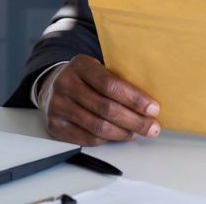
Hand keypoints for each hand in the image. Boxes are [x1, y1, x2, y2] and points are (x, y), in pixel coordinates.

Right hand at [39, 54, 160, 145]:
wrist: (52, 87)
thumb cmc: (84, 79)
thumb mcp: (97, 69)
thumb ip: (117, 80)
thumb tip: (148, 103)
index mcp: (80, 65)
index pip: (110, 84)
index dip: (134, 98)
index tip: (153, 108)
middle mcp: (65, 84)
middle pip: (106, 108)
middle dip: (134, 120)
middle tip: (152, 127)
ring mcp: (58, 106)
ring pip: (98, 127)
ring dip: (123, 133)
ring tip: (137, 132)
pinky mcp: (55, 126)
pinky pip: (88, 138)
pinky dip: (108, 140)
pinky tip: (119, 135)